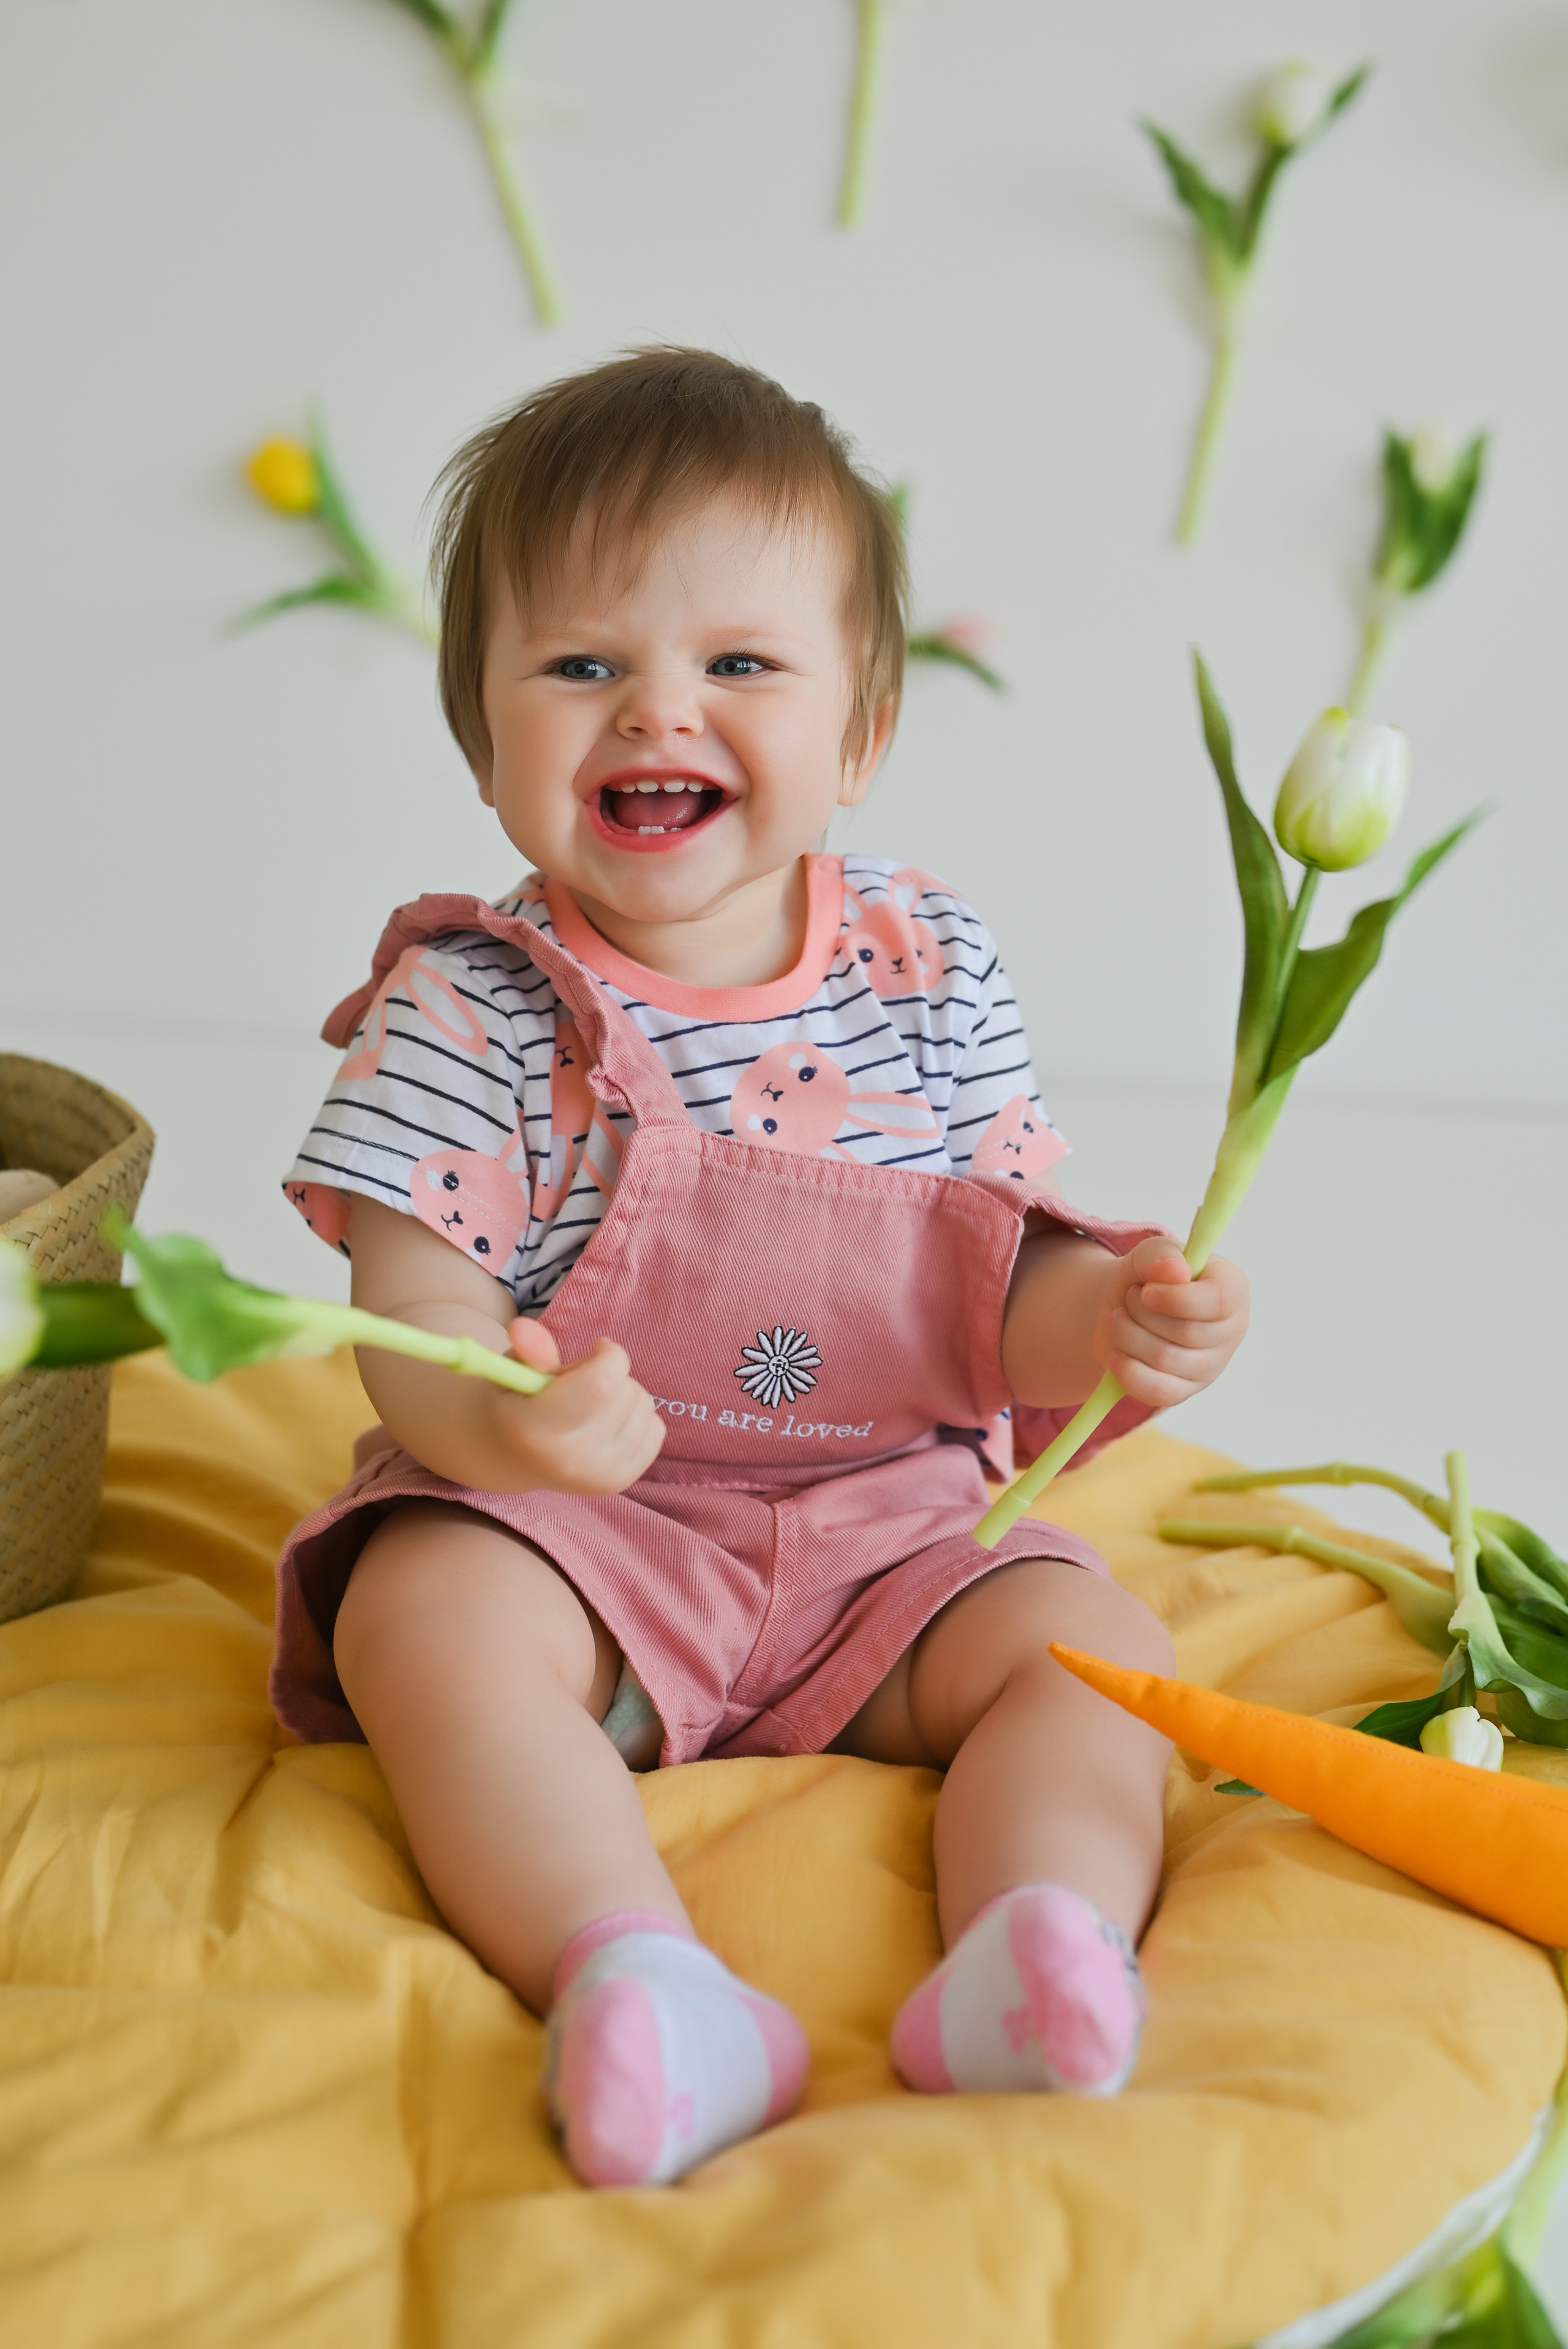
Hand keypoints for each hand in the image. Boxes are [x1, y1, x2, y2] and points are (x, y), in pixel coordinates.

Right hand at [497, 1317, 665, 1495]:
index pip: (601, 1384)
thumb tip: (523, 1326)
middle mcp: (571, 1460)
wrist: (510, 1458)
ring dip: (624, 1394)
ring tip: (588, 1404)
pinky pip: (656, 1429)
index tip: (597, 1348)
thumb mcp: (513, 1371)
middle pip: (626, 1392)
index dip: (610, 1355)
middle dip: (611, 1373)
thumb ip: (527, 1350)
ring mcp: (598, 1475)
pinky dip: (638, 1416)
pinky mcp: (620, 1482)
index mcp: (536, 1430)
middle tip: (579, 1385)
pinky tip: (607, 1421)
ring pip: (645, 1407)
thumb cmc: (514, 1403)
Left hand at [1092, 1238, 1247, 1408]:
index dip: (1177, 1299)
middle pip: (1187, 1332)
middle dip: (1142, 1313)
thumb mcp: (1149, 1254)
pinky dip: (1128, 1371)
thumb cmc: (1148, 1277)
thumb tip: (1176, 1271)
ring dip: (1127, 1336)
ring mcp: (1210, 1366)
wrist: (1123, 1308)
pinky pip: (1158, 1391)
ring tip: (1118, 1318)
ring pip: (1166, 1360)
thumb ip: (1160, 1254)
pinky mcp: (1185, 1390)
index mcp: (1232, 1289)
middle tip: (1129, 1297)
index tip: (1146, 1290)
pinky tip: (1116, 1353)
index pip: (1219, 1301)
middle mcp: (1230, 1331)